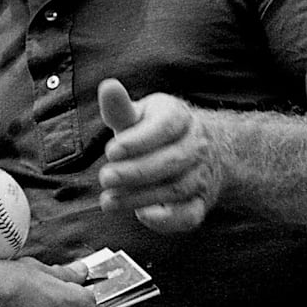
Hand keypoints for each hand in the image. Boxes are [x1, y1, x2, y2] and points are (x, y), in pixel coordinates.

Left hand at [96, 78, 221, 232]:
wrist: (201, 152)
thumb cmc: (155, 132)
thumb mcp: (139, 115)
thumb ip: (120, 107)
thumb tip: (107, 87)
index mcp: (179, 117)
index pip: (165, 127)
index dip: (139, 140)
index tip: (112, 151)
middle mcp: (196, 146)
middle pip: (170, 161)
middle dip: (134, 172)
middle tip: (105, 178)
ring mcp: (201, 176)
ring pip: (175, 189)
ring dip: (139, 197)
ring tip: (108, 200)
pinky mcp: (200, 203)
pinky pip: (190, 215)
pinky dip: (167, 219)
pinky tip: (142, 215)